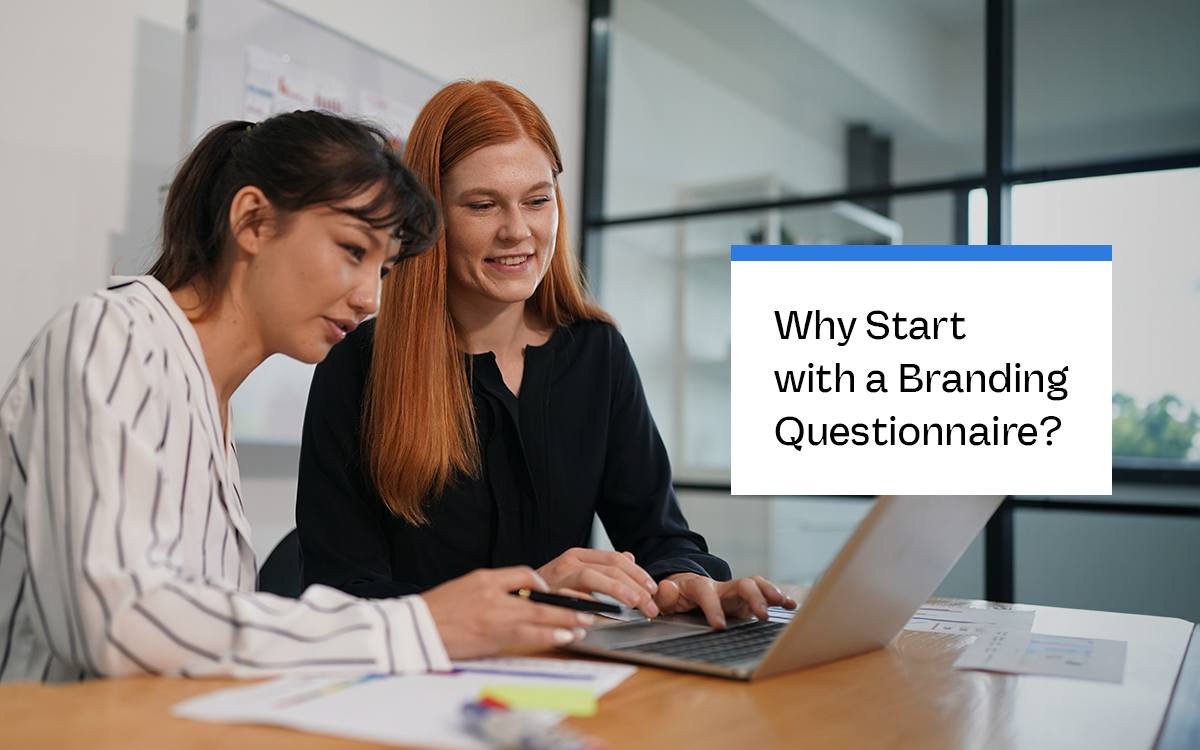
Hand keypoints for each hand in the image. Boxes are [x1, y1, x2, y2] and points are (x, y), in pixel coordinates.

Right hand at [420, 566, 594, 658]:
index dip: (543, 584)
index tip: (554, 594)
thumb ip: (490, 590)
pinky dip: (548, 635)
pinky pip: (527, 636)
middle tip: (587, 609)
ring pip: (539, 617)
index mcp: (485, 578)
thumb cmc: (437, 612)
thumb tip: (515, 598)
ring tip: (583, 624)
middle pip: (539, 598)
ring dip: (564, 621)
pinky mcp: (492, 636)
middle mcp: (492, 593)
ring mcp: (493, 615)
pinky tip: (562, 637)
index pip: (524, 573)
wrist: (413, 629)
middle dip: (566, 605)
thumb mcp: (464, 588)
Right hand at [536, 548, 659, 617]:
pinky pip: (570, 596)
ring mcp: (558, 577)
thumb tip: (631, 557)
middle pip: (610, 568)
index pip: (616, 559)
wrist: (516, 597)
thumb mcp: (577, 572)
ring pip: (593, 576)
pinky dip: (588, 602)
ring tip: (634, 604)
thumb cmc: (549, 589)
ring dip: (617, 591)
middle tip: (650, 605)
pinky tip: (603, 612)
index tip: (653, 589)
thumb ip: (603, 566)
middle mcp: (570, 562)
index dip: (638, 573)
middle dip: (635, 587)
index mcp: (579, 555)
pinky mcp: (548, 594)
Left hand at [652, 574, 797, 628]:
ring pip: (756, 585)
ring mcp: (736, 592)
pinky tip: (791, 606)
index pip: (707, 593)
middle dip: (753, 598)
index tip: (719, 626)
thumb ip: (664, 596)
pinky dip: (778, 598)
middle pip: (741, 584)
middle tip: (762, 615)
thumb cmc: (676, 596)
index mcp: (700, 587)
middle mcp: (722, 587)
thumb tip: (667, 588)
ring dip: (770, 593)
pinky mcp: (746, 600)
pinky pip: (764, 593)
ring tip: (783, 604)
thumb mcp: (665, 598)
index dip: (713, 608)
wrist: (686, 589)